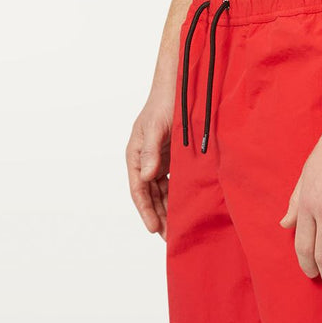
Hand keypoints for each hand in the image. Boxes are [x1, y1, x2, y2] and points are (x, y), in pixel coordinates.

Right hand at [127, 87, 173, 237]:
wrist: (180, 85)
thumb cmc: (164, 103)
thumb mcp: (156, 127)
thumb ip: (150, 151)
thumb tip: (147, 175)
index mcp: (135, 154)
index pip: (138, 190)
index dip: (146, 210)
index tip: (154, 229)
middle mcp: (145, 159)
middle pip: (150, 194)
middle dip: (158, 215)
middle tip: (169, 236)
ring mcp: (159, 158)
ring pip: (161, 190)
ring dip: (168, 207)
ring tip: (177, 227)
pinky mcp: (172, 156)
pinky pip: (173, 180)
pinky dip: (177, 193)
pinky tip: (186, 204)